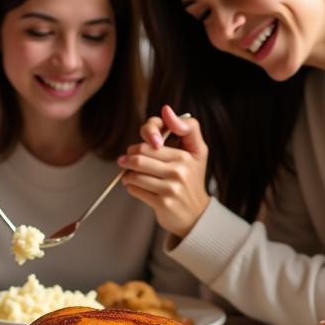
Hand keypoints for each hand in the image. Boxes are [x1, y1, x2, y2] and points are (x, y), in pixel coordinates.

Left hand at [118, 105, 209, 236]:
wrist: (196, 214)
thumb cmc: (192, 179)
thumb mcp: (198, 151)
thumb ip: (187, 127)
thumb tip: (166, 110)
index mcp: (187, 154)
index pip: (152, 139)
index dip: (143, 138)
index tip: (144, 144)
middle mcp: (180, 170)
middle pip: (139, 156)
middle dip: (128, 157)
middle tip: (126, 159)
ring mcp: (171, 187)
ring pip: (134, 174)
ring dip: (127, 173)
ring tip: (129, 174)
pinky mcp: (162, 202)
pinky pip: (134, 188)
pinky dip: (130, 186)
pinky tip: (135, 185)